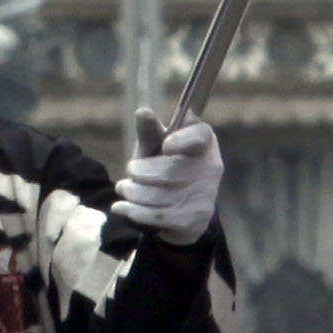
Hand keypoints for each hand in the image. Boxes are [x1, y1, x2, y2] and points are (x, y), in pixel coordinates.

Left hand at [113, 115, 221, 245]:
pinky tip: (121, 207)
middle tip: (129, 171)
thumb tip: (142, 112)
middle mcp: (211, 168)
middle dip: (141, 172)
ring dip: (134, 193)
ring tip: (123, 188)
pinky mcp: (195, 220)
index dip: (183, 140)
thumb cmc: (164, 166)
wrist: (177, 208)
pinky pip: (159, 217)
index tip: (166, 146)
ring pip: (161, 196)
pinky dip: (134, 212)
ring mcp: (205, 196)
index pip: (200, 136)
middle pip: (171, 170)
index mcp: (204, 142)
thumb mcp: (155, 147)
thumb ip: (149, 131)